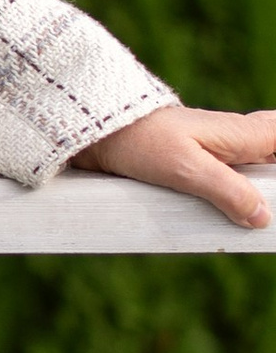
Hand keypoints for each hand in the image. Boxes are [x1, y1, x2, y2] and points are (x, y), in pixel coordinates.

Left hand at [75, 105, 275, 230]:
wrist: (95, 131)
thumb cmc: (139, 141)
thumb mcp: (186, 169)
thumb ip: (227, 191)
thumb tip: (262, 217)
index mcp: (242, 132)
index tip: (275, 190)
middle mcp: (235, 137)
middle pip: (273, 151)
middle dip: (273, 182)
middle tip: (267, 210)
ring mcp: (216, 150)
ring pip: (253, 167)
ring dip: (257, 190)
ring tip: (255, 221)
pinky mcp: (196, 162)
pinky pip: (228, 178)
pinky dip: (234, 195)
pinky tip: (229, 217)